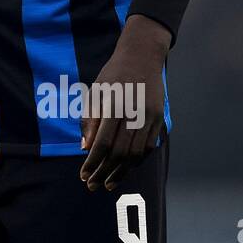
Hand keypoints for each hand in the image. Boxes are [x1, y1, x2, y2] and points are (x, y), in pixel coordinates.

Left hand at [79, 14, 169, 192]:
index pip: (101, 144)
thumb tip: (85, 148)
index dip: (92, 163)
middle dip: (104, 173)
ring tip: (108, 182)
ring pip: (135, 154)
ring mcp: (149, 117)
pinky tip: (125, 168)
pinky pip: (148, 147)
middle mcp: (133, 113)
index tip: (83, 175)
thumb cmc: (112, 75)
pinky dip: (136, 161)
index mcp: (113, 106)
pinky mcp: (158, 119)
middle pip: (119, 153)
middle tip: (93, 186)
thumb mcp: (95, 92)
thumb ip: (89, 121)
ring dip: (121, 172)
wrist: (142, 56)